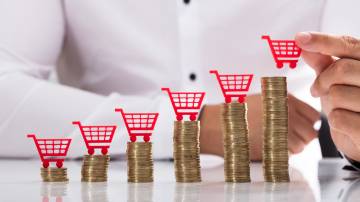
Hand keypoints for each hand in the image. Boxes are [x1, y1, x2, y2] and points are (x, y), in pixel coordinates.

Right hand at [200, 94, 318, 159]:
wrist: (218, 125)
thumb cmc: (236, 113)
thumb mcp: (262, 99)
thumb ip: (283, 105)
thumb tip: (301, 119)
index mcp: (285, 100)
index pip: (313, 116)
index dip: (308, 124)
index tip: (300, 128)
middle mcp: (288, 113)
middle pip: (311, 132)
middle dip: (302, 138)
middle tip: (288, 139)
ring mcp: (283, 130)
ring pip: (302, 146)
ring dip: (292, 148)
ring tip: (276, 143)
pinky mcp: (275, 146)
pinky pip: (289, 155)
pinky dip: (282, 155)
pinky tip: (269, 148)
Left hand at [296, 32, 359, 160]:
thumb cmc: (350, 105)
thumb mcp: (336, 81)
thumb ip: (323, 62)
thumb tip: (302, 42)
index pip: (348, 45)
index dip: (323, 41)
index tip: (299, 38)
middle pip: (341, 69)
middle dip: (322, 81)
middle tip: (317, 90)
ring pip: (337, 94)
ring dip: (330, 104)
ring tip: (340, 108)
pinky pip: (339, 118)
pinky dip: (336, 122)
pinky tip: (346, 125)